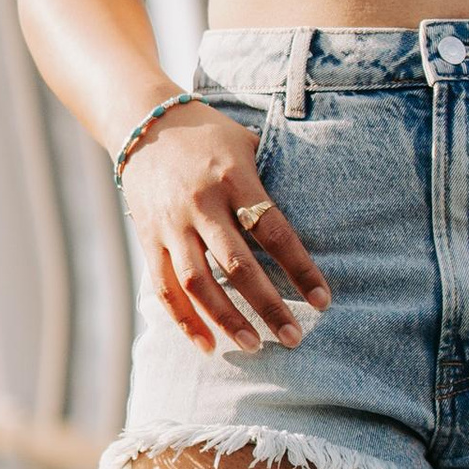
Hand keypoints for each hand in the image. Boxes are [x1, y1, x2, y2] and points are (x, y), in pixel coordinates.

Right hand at [120, 104, 330, 353]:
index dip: (300, 269)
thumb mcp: (247, 146)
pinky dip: (186, 320)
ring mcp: (171, 223)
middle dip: (268, 305)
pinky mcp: (149, 238)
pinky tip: (208, 345)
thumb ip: (271, 185)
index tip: (324, 301)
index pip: (274, 231)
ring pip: (198, 282)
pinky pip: (165, 287)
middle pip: (237, 264)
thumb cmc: (210, 136)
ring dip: (226, 319)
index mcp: (234, 178)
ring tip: (254, 346)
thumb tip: (316, 222)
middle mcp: (202, 203)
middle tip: (294, 338)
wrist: (144, 122)